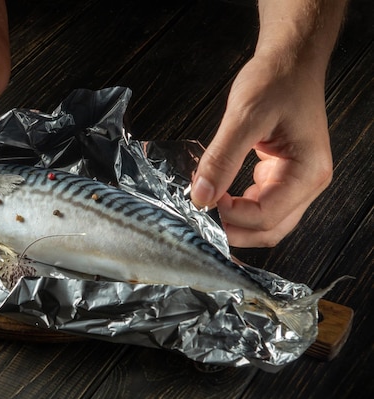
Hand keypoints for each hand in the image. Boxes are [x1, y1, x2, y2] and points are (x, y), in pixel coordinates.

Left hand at [191, 54, 332, 246]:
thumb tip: (201, 196)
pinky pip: (258, 204)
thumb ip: (222, 159)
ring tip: (205, 207)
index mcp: (308, 171)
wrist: (290, 60)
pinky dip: (236, 206)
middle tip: (199, 218)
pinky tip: (216, 195)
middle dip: (233, 230)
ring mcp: (295, 181)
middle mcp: (307, 182)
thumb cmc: (277, 80)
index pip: (267, 216)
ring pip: (264, 222)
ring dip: (234, 221)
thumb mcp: (245, 116)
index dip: (231, 215)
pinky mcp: (280, 175)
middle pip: (269, 229)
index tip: (202, 199)